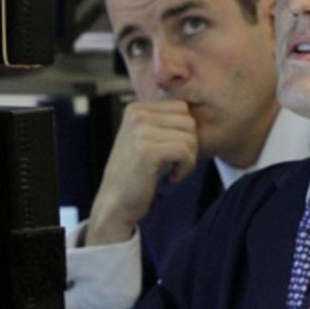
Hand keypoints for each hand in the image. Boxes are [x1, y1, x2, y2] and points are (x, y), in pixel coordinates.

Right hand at [85, 100, 197, 245]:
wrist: (116, 202)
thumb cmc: (136, 172)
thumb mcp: (145, 138)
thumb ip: (163, 121)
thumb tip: (194, 106)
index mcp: (136, 109)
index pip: (182, 107)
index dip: (186, 131)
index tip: (174, 150)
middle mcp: (136, 115)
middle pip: (189, 121)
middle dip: (191, 144)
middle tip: (178, 163)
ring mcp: (141, 132)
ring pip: (190, 137)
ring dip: (189, 158)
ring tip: (174, 170)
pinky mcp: (147, 151)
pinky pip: (185, 152)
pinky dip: (186, 168)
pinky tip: (173, 177)